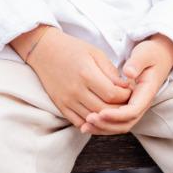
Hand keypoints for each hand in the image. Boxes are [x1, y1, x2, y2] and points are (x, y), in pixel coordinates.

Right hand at [17, 27, 131, 131]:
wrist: (43, 50)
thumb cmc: (73, 49)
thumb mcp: (96, 53)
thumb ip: (111, 72)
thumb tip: (126, 87)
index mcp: (86, 74)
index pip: (112, 94)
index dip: (125, 95)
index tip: (129, 90)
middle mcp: (76, 90)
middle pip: (104, 110)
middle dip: (120, 108)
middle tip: (126, 102)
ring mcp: (67, 100)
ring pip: (93, 119)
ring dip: (107, 117)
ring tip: (115, 109)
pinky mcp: (60, 106)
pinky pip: (79, 122)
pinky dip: (92, 123)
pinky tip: (99, 115)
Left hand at [84, 35, 172, 135]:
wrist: (159, 56)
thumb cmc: (150, 54)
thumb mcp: (145, 54)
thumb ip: (137, 63)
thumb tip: (129, 73)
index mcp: (147, 92)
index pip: (133, 111)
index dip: (116, 115)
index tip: (100, 113)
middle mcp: (141, 103)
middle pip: (126, 123)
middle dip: (107, 125)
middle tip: (88, 119)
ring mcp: (134, 106)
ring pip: (119, 126)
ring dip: (102, 128)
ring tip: (85, 125)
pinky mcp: (127, 106)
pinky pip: (115, 122)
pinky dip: (102, 125)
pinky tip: (86, 123)